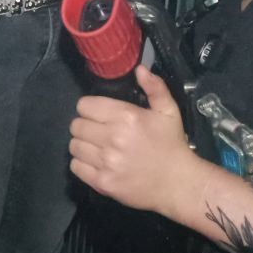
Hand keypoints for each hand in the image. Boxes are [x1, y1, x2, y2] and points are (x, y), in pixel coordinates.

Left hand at [69, 67, 202, 217]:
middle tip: (98, 132)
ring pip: (74, 146)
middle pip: (76, 125)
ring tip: (96, 147)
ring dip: (82, 145)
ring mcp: (106, 162)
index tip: (98, 115)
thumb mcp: (169, 112)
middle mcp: (112, 138)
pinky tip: (96, 163)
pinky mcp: (102, 182)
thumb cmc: (172, 145)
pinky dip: (82, 164)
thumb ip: (155, 87)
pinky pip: (75, 167)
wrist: (178, 184)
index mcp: (126, 117)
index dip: (89, 108)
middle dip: (85, 126)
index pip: (84, 105)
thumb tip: (139, 69)